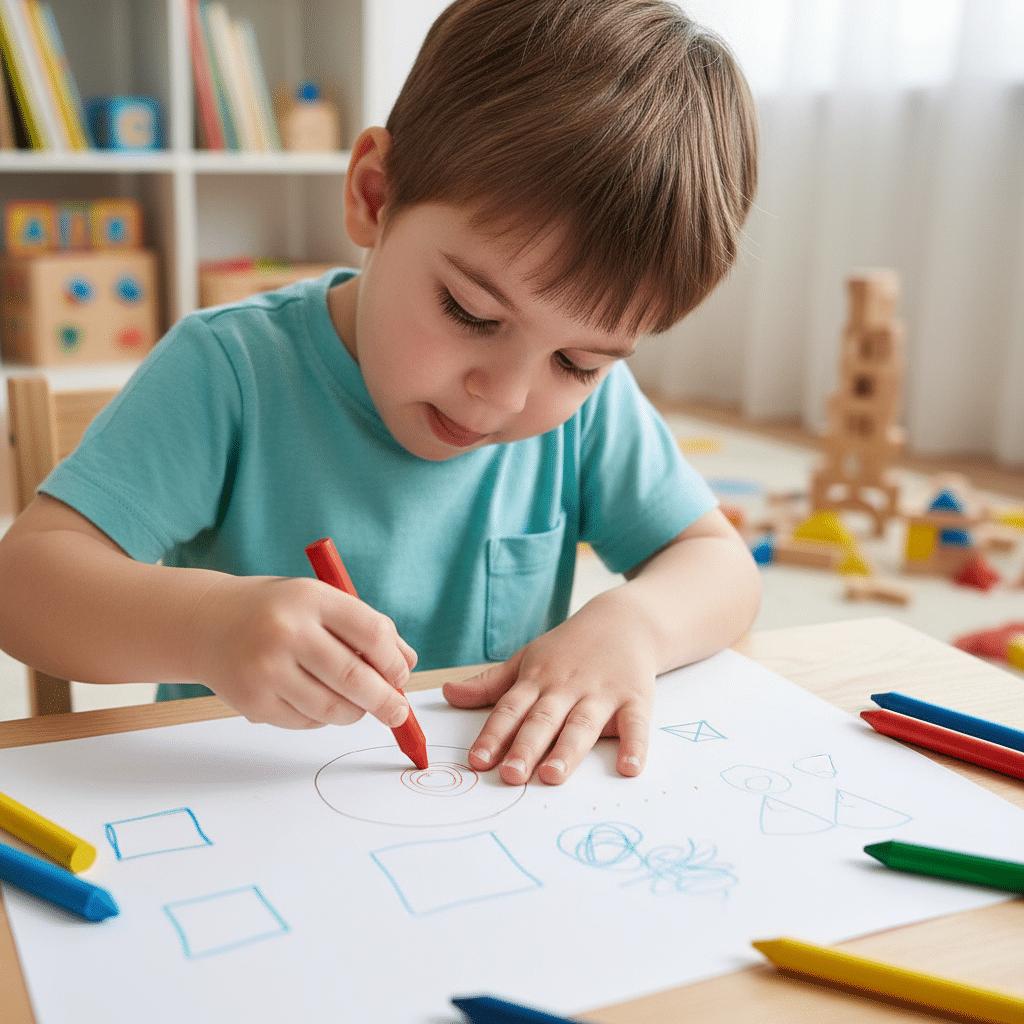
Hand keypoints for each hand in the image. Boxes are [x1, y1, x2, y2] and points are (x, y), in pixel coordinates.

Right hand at [190, 574, 416, 728]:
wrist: (207, 622)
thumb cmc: (277, 611)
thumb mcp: (319, 601)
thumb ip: (364, 627)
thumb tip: (406, 664)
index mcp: (311, 599)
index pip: (371, 633)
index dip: (394, 661)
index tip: (401, 676)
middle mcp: (287, 632)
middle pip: (355, 677)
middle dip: (386, 701)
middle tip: (399, 713)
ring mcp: (266, 669)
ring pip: (332, 708)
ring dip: (354, 713)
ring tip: (357, 706)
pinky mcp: (253, 701)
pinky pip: (305, 722)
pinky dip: (321, 718)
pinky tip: (315, 701)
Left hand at [442, 593, 656, 784]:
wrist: (624, 621)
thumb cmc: (569, 649)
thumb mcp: (527, 659)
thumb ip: (490, 684)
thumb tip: (448, 694)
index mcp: (537, 679)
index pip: (510, 709)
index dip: (493, 735)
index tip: (477, 760)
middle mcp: (566, 687)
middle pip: (543, 720)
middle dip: (525, 747)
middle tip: (510, 775)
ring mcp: (602, 693)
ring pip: (582, 724)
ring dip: (568, 750)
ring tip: (552, 775)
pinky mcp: (635, 699)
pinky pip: (636, 725)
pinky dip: (635, 746)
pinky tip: (629, 769)